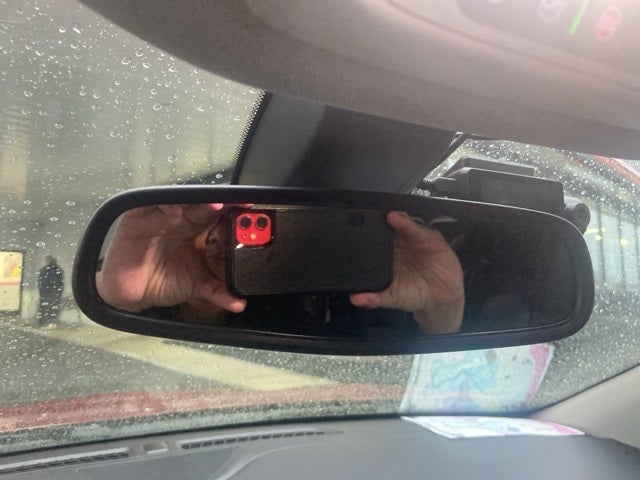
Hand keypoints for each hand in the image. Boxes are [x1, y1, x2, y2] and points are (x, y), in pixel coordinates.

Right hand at [96, 204, 245, 313]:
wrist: (131, 294)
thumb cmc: (161, 282)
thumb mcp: (196, 286)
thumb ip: (219, 291)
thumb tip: (239, 303)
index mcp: (195, 231)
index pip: (218, 216)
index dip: (234, 212)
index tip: (251, 211)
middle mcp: (180, 220)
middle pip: (203, 204)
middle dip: (222, 203)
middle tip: (239, 203)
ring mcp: (160, 216)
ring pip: (181, 201)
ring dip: (197, 201)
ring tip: (215, 204)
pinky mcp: (138, 217)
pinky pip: (150, 205)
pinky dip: (163, 205)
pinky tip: (176, 212)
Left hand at [350, 211, 463, 333]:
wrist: (443, 297)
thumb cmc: (415, 294)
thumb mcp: (393, 298)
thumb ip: (375, 299)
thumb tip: (355, 300)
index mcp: (385, 256)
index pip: (370, 242)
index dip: (361, 237)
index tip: (350, 232)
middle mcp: (397, 244)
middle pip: (383, 228)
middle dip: (375, 222)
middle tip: (364, 219)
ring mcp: (412, 238)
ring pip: (398, 224)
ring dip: (391, 219)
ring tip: (385, 217)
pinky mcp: (428, 236)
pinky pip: (416, 227)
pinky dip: (406, 222)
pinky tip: (396, 218)